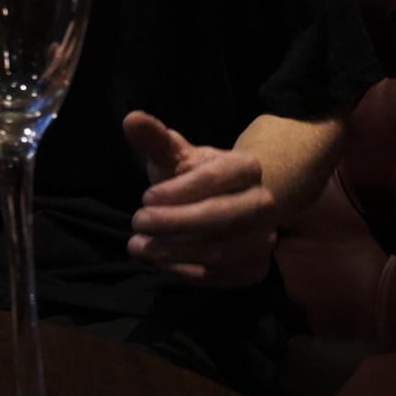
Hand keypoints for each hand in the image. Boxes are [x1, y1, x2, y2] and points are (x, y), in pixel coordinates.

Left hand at [122, 111, 280, 287]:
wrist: (230, 207)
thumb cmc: (194, 179)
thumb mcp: (175, 156)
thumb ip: (155, 139)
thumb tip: (132, 119)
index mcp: (247, 168)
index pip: (218, 177)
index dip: (180, 190)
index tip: (145, 197)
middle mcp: (263, 204)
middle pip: (222, 216)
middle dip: (174, 222)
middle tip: (137, 222)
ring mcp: (263, 239)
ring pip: (218, 251)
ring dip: (171, 252)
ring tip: (138, 246)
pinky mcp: (255, 269)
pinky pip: (219, 277)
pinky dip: (185, 272)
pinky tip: (162, 262)